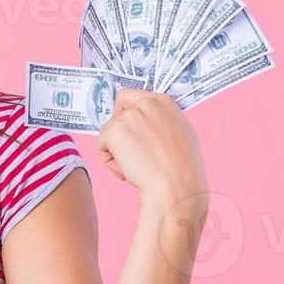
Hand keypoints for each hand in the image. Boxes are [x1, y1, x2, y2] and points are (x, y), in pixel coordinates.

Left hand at [95, 89, 207, 204]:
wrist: (176, 187)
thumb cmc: (182, 169)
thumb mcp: (180, 133)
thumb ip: (160, 121)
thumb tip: (142, 121)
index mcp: (163, 102)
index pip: (129, 96)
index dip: (123, 113)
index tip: (125, 129)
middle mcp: (145, 104)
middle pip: (115, 115)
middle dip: (119, 135)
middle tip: (134, 155)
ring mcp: (128, 116)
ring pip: (108, 133)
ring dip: (116, 152)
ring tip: (137, 168)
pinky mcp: (114, 131)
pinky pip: (100, 146)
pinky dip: (109, 162)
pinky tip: (127, 172)